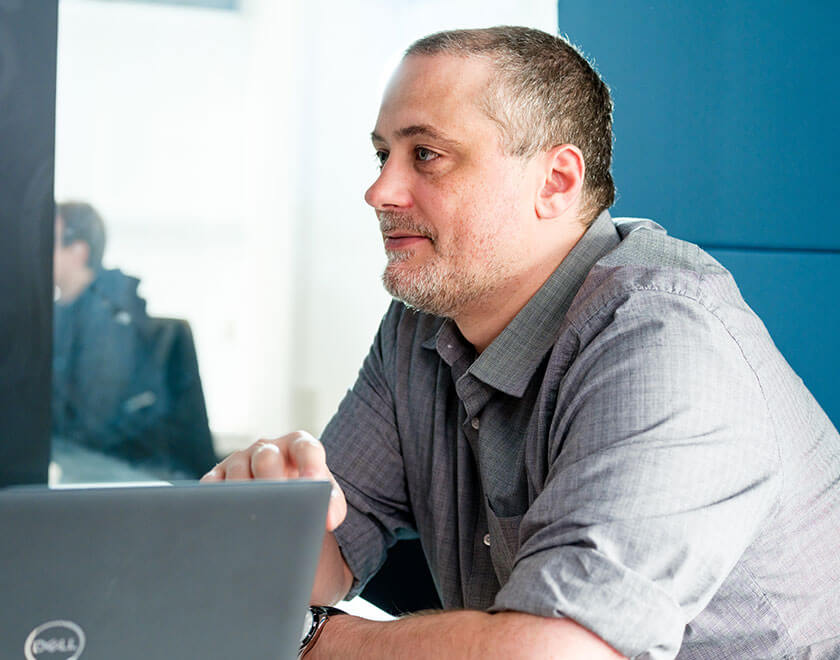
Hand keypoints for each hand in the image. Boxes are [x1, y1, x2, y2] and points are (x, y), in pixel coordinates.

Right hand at [200, 430, 346, 530]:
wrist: (277, 506)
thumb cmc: (304, 500)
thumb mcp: (322, 499)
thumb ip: (331, 505)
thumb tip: (328, 519)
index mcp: (298, 447)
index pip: (307, 449)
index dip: (310, 466)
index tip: (313, 486)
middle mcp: (268, 448)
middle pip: (267, 457)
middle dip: (272, 481)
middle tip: (277, 507)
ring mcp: (240, 460)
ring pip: (237, 470)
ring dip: (243, 494)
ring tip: (249, 519)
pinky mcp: (216, 477)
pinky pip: (211, 485)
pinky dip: (215, 501)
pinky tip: (223, 520)